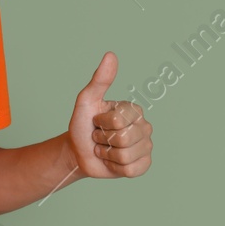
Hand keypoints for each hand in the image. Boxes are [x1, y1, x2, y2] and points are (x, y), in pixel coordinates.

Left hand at [66, 51, 152, 179]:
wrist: (78, 151)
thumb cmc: (83, 124)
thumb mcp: (87, 100)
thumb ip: (100, 79)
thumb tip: (111, 55)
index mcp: (134, 110)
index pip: (118, 121)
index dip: (101, 124)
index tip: (98, 122)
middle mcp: (144, 127)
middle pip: (123, 140)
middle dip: (103, 141)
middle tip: (100, 137)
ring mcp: (145, 147)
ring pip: (126, 157)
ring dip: (107, 155)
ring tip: (105, 149)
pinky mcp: (142, 165)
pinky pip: (131, 170)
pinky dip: (115, 168)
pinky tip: (112, 161)